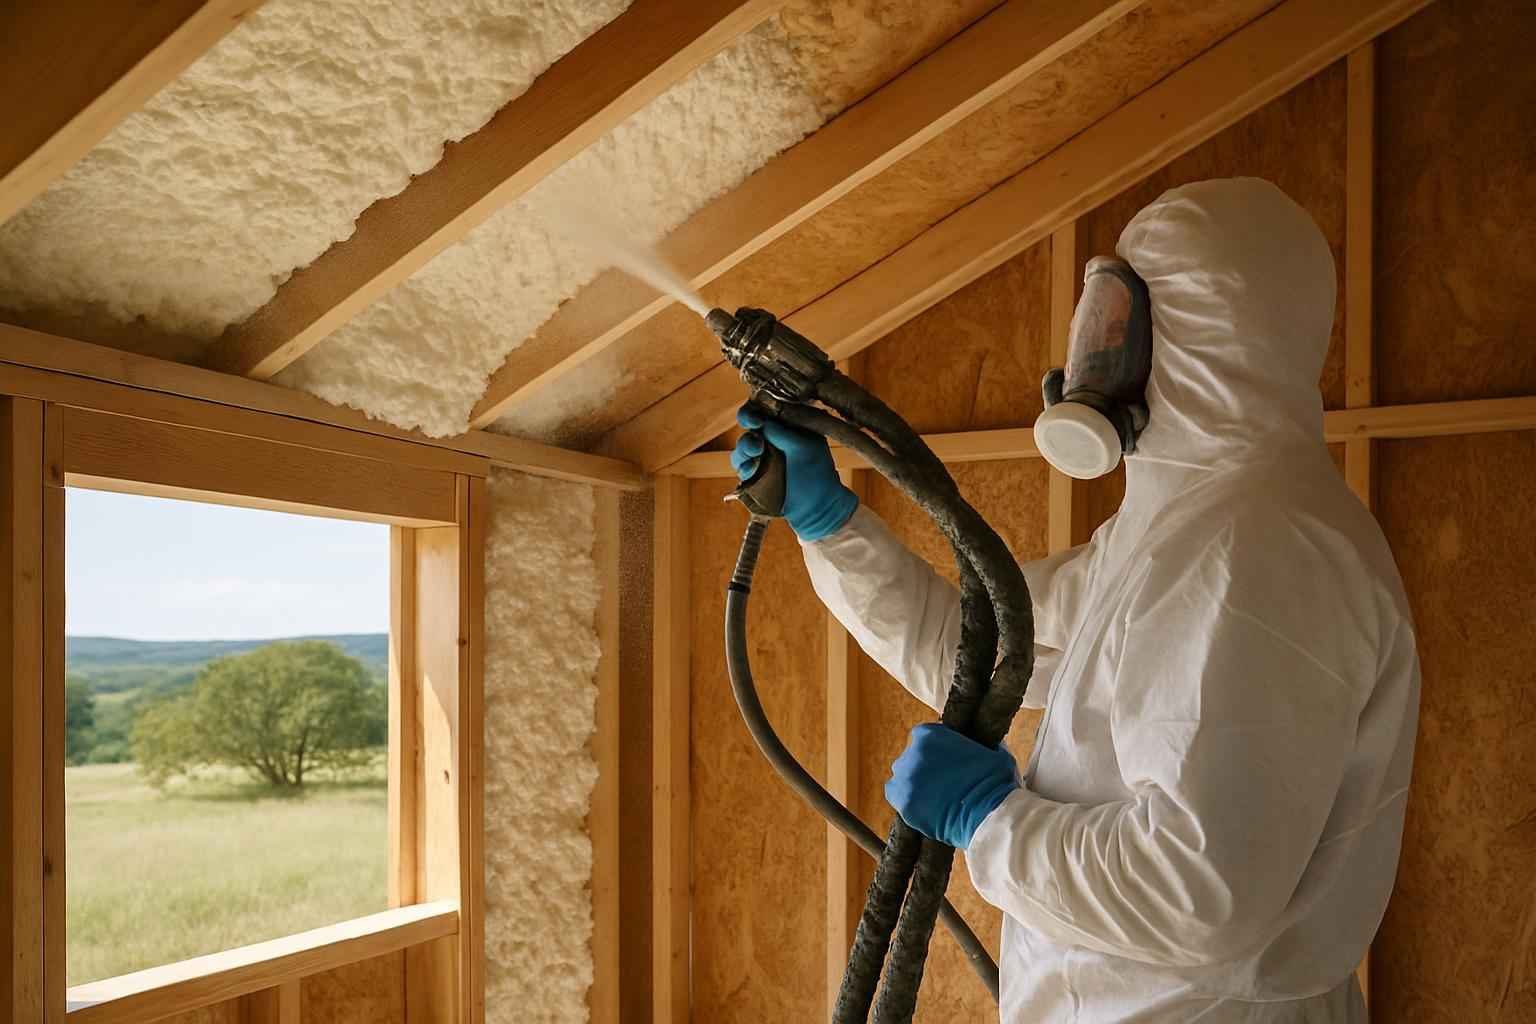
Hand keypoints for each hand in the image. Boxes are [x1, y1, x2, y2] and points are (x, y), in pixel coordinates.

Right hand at [731, 405, 857, 540]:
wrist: (815, 508)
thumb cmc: (816, 474)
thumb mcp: (804, 446)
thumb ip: (782, 432)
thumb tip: (761, 421)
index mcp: (789, 424)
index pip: (769, 406)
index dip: (760, 406)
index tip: (760, 416)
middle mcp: (774, 436)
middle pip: (750, 419)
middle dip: (748, 420)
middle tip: (754, 425)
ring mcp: (762, 454)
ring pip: (743, 442)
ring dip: (746, 444)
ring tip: (756, 451)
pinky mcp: (753, 472)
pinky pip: (740, 463)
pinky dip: (744, 463)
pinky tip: (752, 468)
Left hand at [885, 723, 1018, 848]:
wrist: (990, 815)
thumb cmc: (996, 781)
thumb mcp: (991, 749)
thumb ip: (975, 742)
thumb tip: (975, 743)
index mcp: (930, 734)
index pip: (923, 736)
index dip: (934, 749)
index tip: (944, 760)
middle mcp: (912, 753)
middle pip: (911, 757)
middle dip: (924, 768)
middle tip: (943, 781)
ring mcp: (905, 778)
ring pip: (902, 778)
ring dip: (914, 784)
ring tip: (934, 797)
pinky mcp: (903, 803)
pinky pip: (897, 798)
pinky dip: (907, 801)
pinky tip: (924, 807)